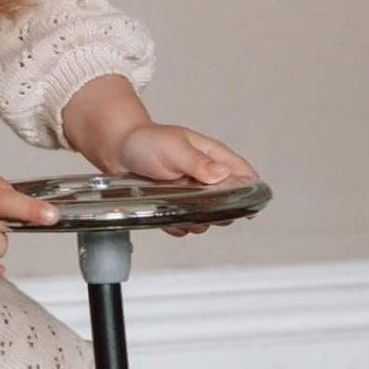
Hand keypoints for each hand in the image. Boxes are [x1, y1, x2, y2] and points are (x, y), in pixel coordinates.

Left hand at [114, 124, 257, 236]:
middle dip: (220, 212)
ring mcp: (191, 193)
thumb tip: (222, 174)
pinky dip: (178, 226)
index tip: (246, 207)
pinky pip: (184, 224)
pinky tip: (169, 219)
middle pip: (229, 202)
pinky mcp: (174, 206)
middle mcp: (206, 176)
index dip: (251, 191)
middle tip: (204, 209)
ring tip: (182, 212)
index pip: (245, 175)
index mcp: (214, 157)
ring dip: (197, 221)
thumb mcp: (174, 148)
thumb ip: (198, 162)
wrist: (118, 150)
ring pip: (207, 217)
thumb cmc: (147, 141)